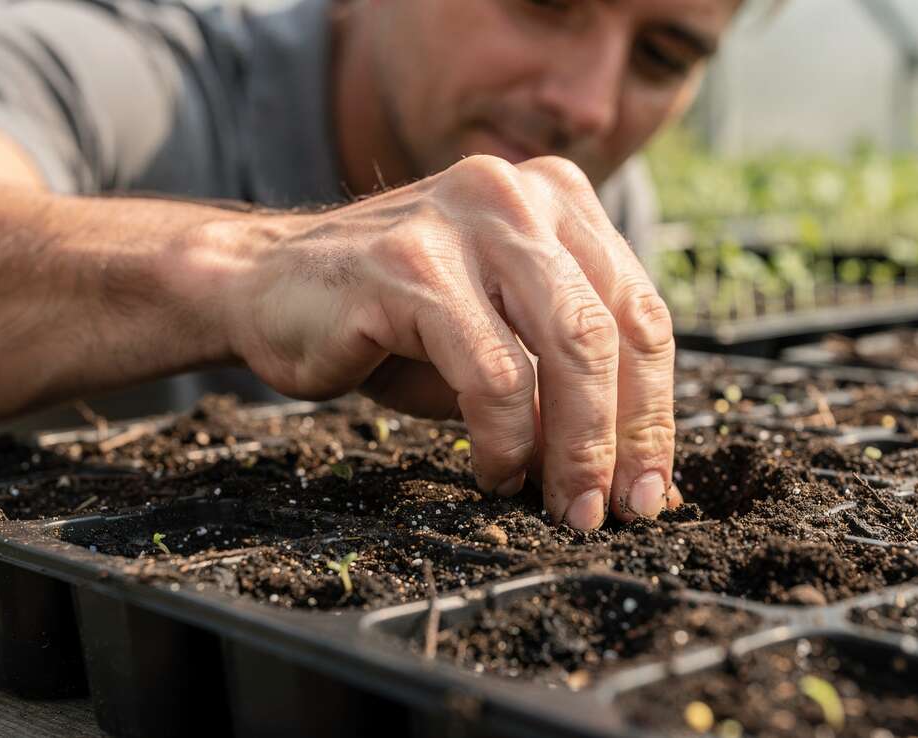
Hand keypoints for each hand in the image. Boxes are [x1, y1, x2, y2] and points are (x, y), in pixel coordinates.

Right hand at [221, 155, 680, 528]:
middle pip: (611, 332)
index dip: (657, 411)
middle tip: (611, 509)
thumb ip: (567, 382)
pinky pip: (493, 372)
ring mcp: (465, 220)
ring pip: (566, 347)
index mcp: (559, 203)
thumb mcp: (500, 341)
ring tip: (560, 502)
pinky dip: (505, 438)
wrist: (260, 286)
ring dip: (573, 447)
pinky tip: (493, 470)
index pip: (641, 313)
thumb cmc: (391, 323)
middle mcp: (520, 196)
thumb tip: (639, 472)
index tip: (652, 487)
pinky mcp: (411, 264)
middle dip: (622, 438)